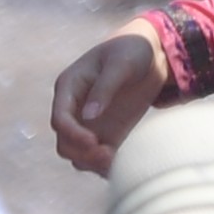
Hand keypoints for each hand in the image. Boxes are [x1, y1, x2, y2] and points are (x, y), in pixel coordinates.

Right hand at [50, 30, 166, 175]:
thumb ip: (105, 87)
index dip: (72, 133)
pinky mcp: (106, 132)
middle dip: (82, 153)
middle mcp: (74, 108)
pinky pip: (98, 155)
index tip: (93, 142)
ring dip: (92, 163)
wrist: (153, 53)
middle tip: (107, 156)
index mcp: (69, 87)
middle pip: (65, 142)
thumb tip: (88, 116)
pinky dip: (106, 164)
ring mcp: (88, 123)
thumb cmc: (133, 49)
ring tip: (114, 162)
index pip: (60, 118)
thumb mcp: (122, 62)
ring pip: (78, 154)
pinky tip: (122, 164)